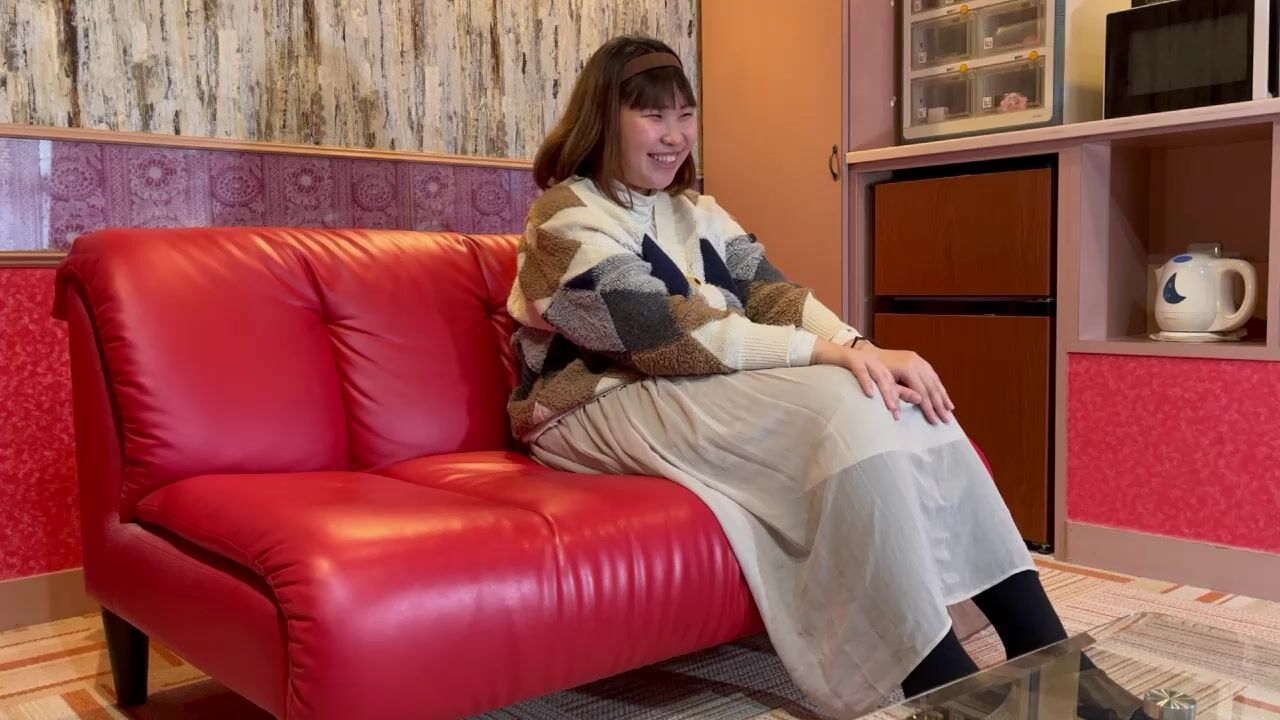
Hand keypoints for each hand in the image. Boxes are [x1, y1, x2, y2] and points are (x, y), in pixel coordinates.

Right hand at [811, 339, 954, 423]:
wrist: (836, 354)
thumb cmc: (862, 371)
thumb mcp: (885, 381)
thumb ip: (902, 389)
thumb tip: (920, 400)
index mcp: (900, 365)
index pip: (923, 382)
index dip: (936, 398)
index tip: (946, 416)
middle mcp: (887, 362)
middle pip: (906, 380)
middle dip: (923, 401)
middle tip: (933, 419)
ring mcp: (870, 360)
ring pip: (883, 378)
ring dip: (888, 395)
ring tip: (894, 410)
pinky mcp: (853, 360)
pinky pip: (861, 372)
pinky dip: (865, 382)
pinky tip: (869, 394)